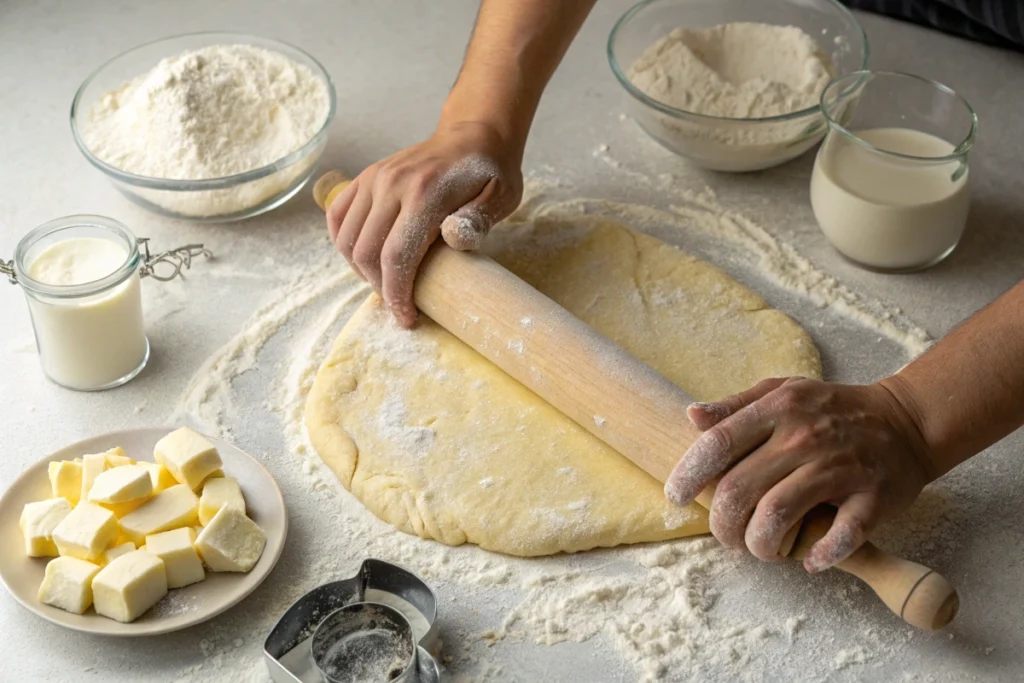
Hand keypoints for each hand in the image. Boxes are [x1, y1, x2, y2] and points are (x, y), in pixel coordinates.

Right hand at [326, 121, 522, 327]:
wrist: (473, 135)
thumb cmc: (491, 172)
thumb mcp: (501, 196)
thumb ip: (478, 219)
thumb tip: (455, 239)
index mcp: (425, 193)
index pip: (396, 256)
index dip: (397, 295)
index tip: (407, 319)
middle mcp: (392, 184)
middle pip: (366, 252)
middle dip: (380, 288)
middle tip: (401, 305)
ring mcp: (374, 179)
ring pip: (347, 239)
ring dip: (361, 271)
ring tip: (386, 284)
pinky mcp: (365, 178)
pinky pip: (338, 217)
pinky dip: (345, 244)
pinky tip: (364, 259)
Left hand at [664, 378, 934, 571]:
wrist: (907, 420)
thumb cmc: (832, 408)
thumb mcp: (782, 392)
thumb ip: (736, 406)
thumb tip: (693, 417)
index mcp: (778, 409)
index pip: (718, 443)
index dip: (690, 474)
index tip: (676, 497)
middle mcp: (804, 437)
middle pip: (740, 489)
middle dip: (722, 524)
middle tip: (725, 536)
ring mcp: (840, 467)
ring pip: (778, 515)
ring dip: (760, 544)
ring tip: (760, 548)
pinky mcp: (873, 496)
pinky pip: (840, 536)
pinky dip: (819, 554)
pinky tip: (809, 559)